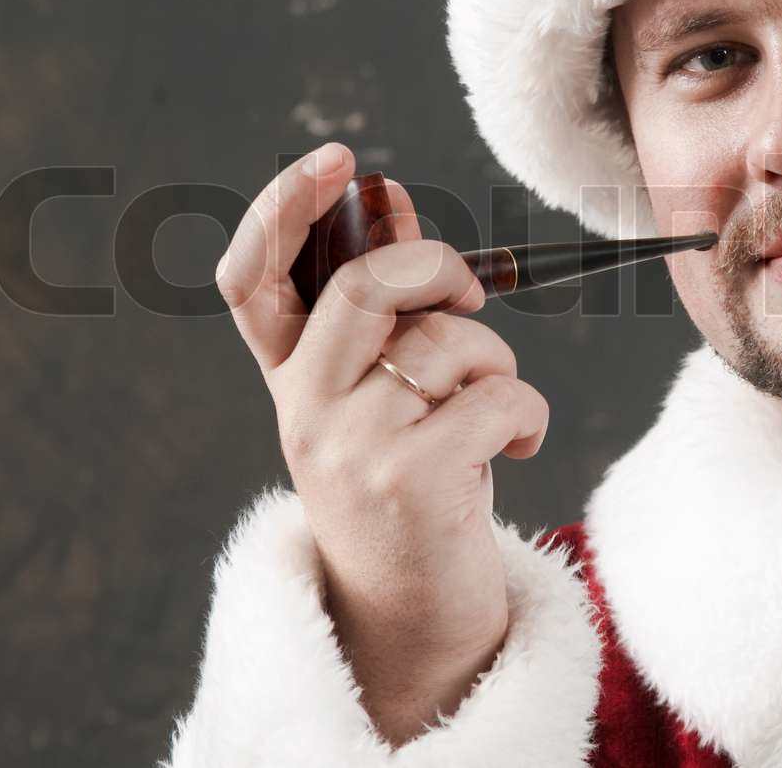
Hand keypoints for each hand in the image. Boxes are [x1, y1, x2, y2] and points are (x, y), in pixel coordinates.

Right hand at [214, 142, 550, 739]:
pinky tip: (516, 450)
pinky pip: (499, 397)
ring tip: (496, 414)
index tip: (338, 160)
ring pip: (450, 343)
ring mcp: (348, 445)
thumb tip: (389, 199)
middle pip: (368, 286)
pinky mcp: (407, 480)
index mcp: (293, 379)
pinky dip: (529, 416)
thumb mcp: (386, 396)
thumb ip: (386, 308)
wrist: (414, 621)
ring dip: (499, 365)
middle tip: (468, 297)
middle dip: (439, 268)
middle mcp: (304, 408)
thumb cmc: (415, 490)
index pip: (253, 280)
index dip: (281, 209)